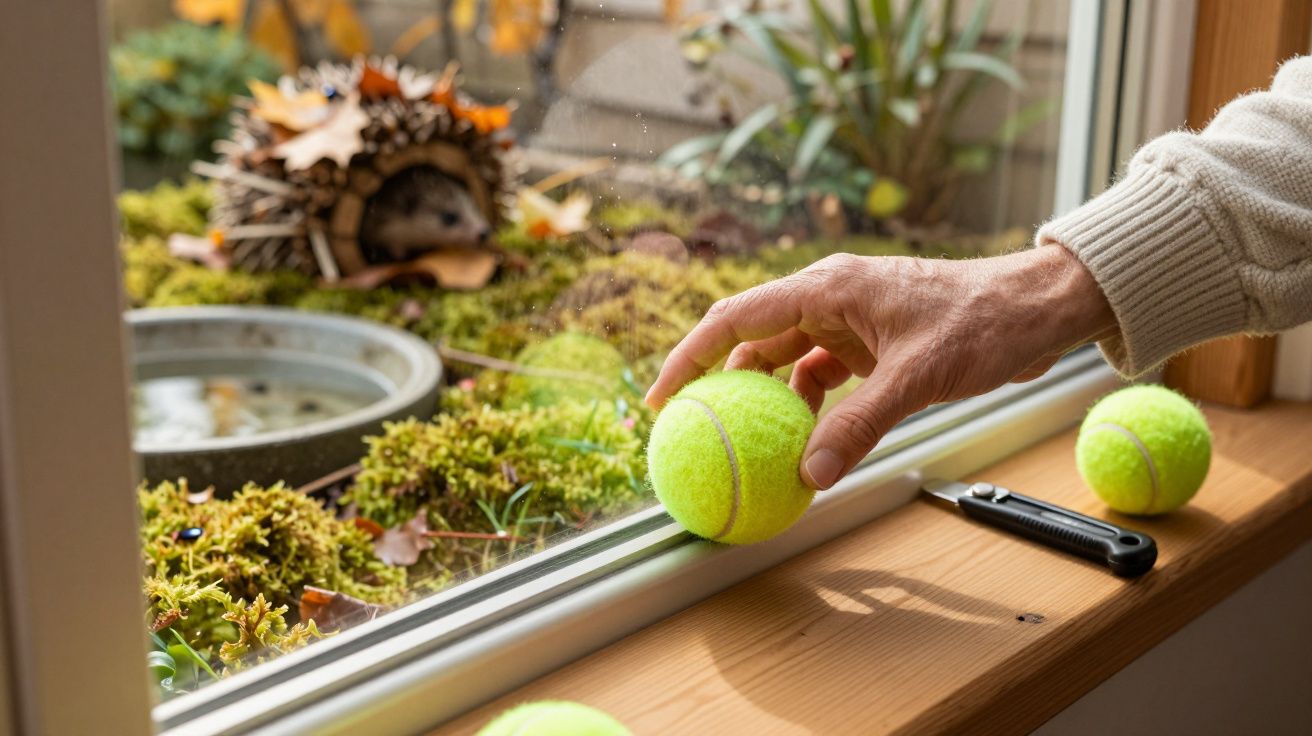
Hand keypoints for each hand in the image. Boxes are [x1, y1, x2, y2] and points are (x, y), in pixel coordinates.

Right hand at [644, 245, 1115, 489]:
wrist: (1037, 306)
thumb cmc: (982, 323)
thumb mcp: (917, 376)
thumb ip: (859, 425)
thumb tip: (810, 475)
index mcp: (826, 288)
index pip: (734, 319)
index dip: (688, 356)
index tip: (660, 398)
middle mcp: (828, 299)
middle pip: (751, 340)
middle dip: (718, 383)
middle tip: (693, 429)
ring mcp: (847, 321)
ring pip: (785, 362)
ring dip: (767, 402)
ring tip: (748, 445)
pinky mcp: (869, 343)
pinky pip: (820, 377)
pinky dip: (807, 408)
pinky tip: (805, 441)